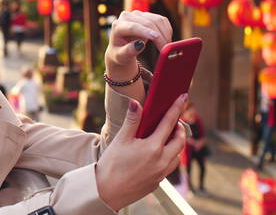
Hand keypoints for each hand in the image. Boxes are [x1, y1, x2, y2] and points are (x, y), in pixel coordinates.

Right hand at [95, 94, 186, 210]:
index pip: (169, 123)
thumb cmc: (111, 165)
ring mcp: (161, 173)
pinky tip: (158, 156)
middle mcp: (161, 160)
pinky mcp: (157, 182)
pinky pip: (169, 167)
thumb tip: (136, 103)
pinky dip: (169, 158)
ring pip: (177, 156)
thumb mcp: (121, 139)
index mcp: (153, 147)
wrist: (106, 192)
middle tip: (175, 122)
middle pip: (179, 140)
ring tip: (168, 139)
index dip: (177, 108)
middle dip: (180, 129)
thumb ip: (132, 121)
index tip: (183, 97)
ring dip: (176, 145)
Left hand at [105, 10, 172, 70]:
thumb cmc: (119, 53)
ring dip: (165, 33)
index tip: (156, 37)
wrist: (121, 47)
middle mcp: (127, 16)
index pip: (132, 27)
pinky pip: (161, 20)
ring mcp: (138, 14)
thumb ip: (128, 51)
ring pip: (157, 20)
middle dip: (159, 36)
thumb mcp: (120, 56)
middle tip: (165, 49)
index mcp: (117, 26)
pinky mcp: (148, 15)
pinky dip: (166, 30)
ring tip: (167, 46)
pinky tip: (166, 39)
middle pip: (147, 23)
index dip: (144, 31)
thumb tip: (139, 45)